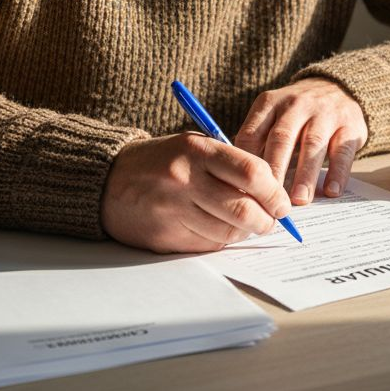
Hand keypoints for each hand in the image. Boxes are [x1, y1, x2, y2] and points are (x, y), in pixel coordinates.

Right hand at [101, 134, 290, 252]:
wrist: (108, 181)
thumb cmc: (161, 161)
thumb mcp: (193, 146)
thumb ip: (230, 164)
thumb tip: (272, 191)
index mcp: (196, 149)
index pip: (252, 173)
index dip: (274, 192)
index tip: (281, 203)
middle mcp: (184, 179)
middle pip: (243, 209)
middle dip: (266, 220)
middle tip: (271, 221)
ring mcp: (173, 209)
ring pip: (228, 232)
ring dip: (244, 232)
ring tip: (245, 224)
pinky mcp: (165, 235)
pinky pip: (207, 244)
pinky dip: (220, 240)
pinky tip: (216, 228)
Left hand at [234, 78, 367, 204]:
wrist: (336, 87)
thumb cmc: (296, 113)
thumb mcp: (272, 115)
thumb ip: (257, 141)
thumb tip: (241, 182)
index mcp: (269, 104)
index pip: (252, 133)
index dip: (247, 163)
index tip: (245, 190)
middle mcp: (296, 105)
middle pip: (281, 138)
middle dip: (275, 170)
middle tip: (270, 200)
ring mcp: (325, 113)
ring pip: (312, 144)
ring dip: (304, 175)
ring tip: (298, 200)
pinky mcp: (350, 125)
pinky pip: (343, 150)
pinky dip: (337, 172)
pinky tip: (331, 191)